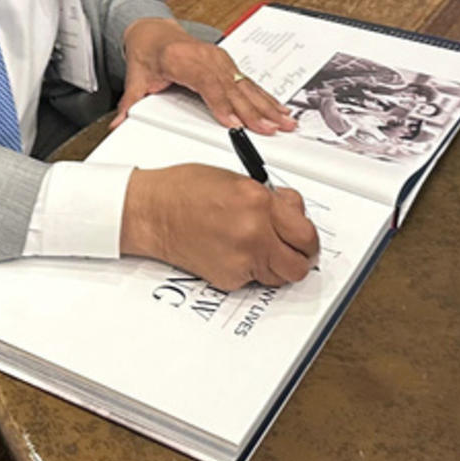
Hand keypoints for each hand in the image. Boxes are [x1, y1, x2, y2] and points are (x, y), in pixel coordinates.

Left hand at [115, 17, 294, 134]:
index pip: (208, 84)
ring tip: (284, 121)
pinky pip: (250, 81)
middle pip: (233, 87)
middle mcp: (206, 58)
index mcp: (183, 60)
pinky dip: (266, 96)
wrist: (153, 32)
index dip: (222, 105)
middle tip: (270, 129)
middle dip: (254, 110)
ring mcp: (220, 59)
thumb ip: (130, 102)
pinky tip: (279, 108)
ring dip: (267, 105)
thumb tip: (118, 123)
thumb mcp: (136, 78)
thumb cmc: (147, 53)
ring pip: (247, 85)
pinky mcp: (228, 63)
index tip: (235, 123)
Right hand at [120, 164, 318, 289]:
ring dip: (277, 265)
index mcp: (259, 203)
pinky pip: (254, 280)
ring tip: (260, 248)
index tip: (304, 236)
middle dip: (300, 256)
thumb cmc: (185, 190)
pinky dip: (251, 269)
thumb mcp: (238, 180)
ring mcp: (242, 260)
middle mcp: (254, 233)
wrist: (151, 211)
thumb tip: (292, 215)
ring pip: (280, 277)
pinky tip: (235, 251)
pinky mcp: (228, 278)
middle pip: (300, 264)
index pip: (306, 233)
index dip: (308, 236)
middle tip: (293, 248)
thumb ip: (270, 199)